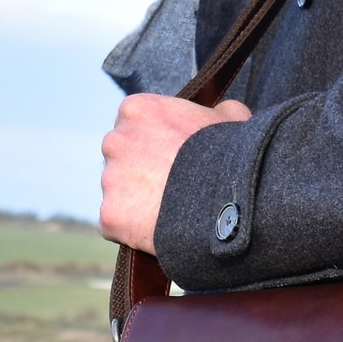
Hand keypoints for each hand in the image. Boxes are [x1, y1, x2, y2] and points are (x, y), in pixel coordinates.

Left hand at [99, 94, 252, 253]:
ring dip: (138, 202)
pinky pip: (117, 225)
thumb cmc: (233, 153)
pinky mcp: (110, 216)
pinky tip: (161, 231)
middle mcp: (114, 140)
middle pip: (121, 160)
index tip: (173, 159)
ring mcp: (109, 180)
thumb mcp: (232, 118)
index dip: (155, 144)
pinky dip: (135, 231)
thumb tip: (219, 114)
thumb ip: (215, 112)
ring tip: (170, 213)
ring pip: (119, 194)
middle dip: (140, 172)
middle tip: (171, 187)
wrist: (231, 195)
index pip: (133, 127)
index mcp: (137, 110)